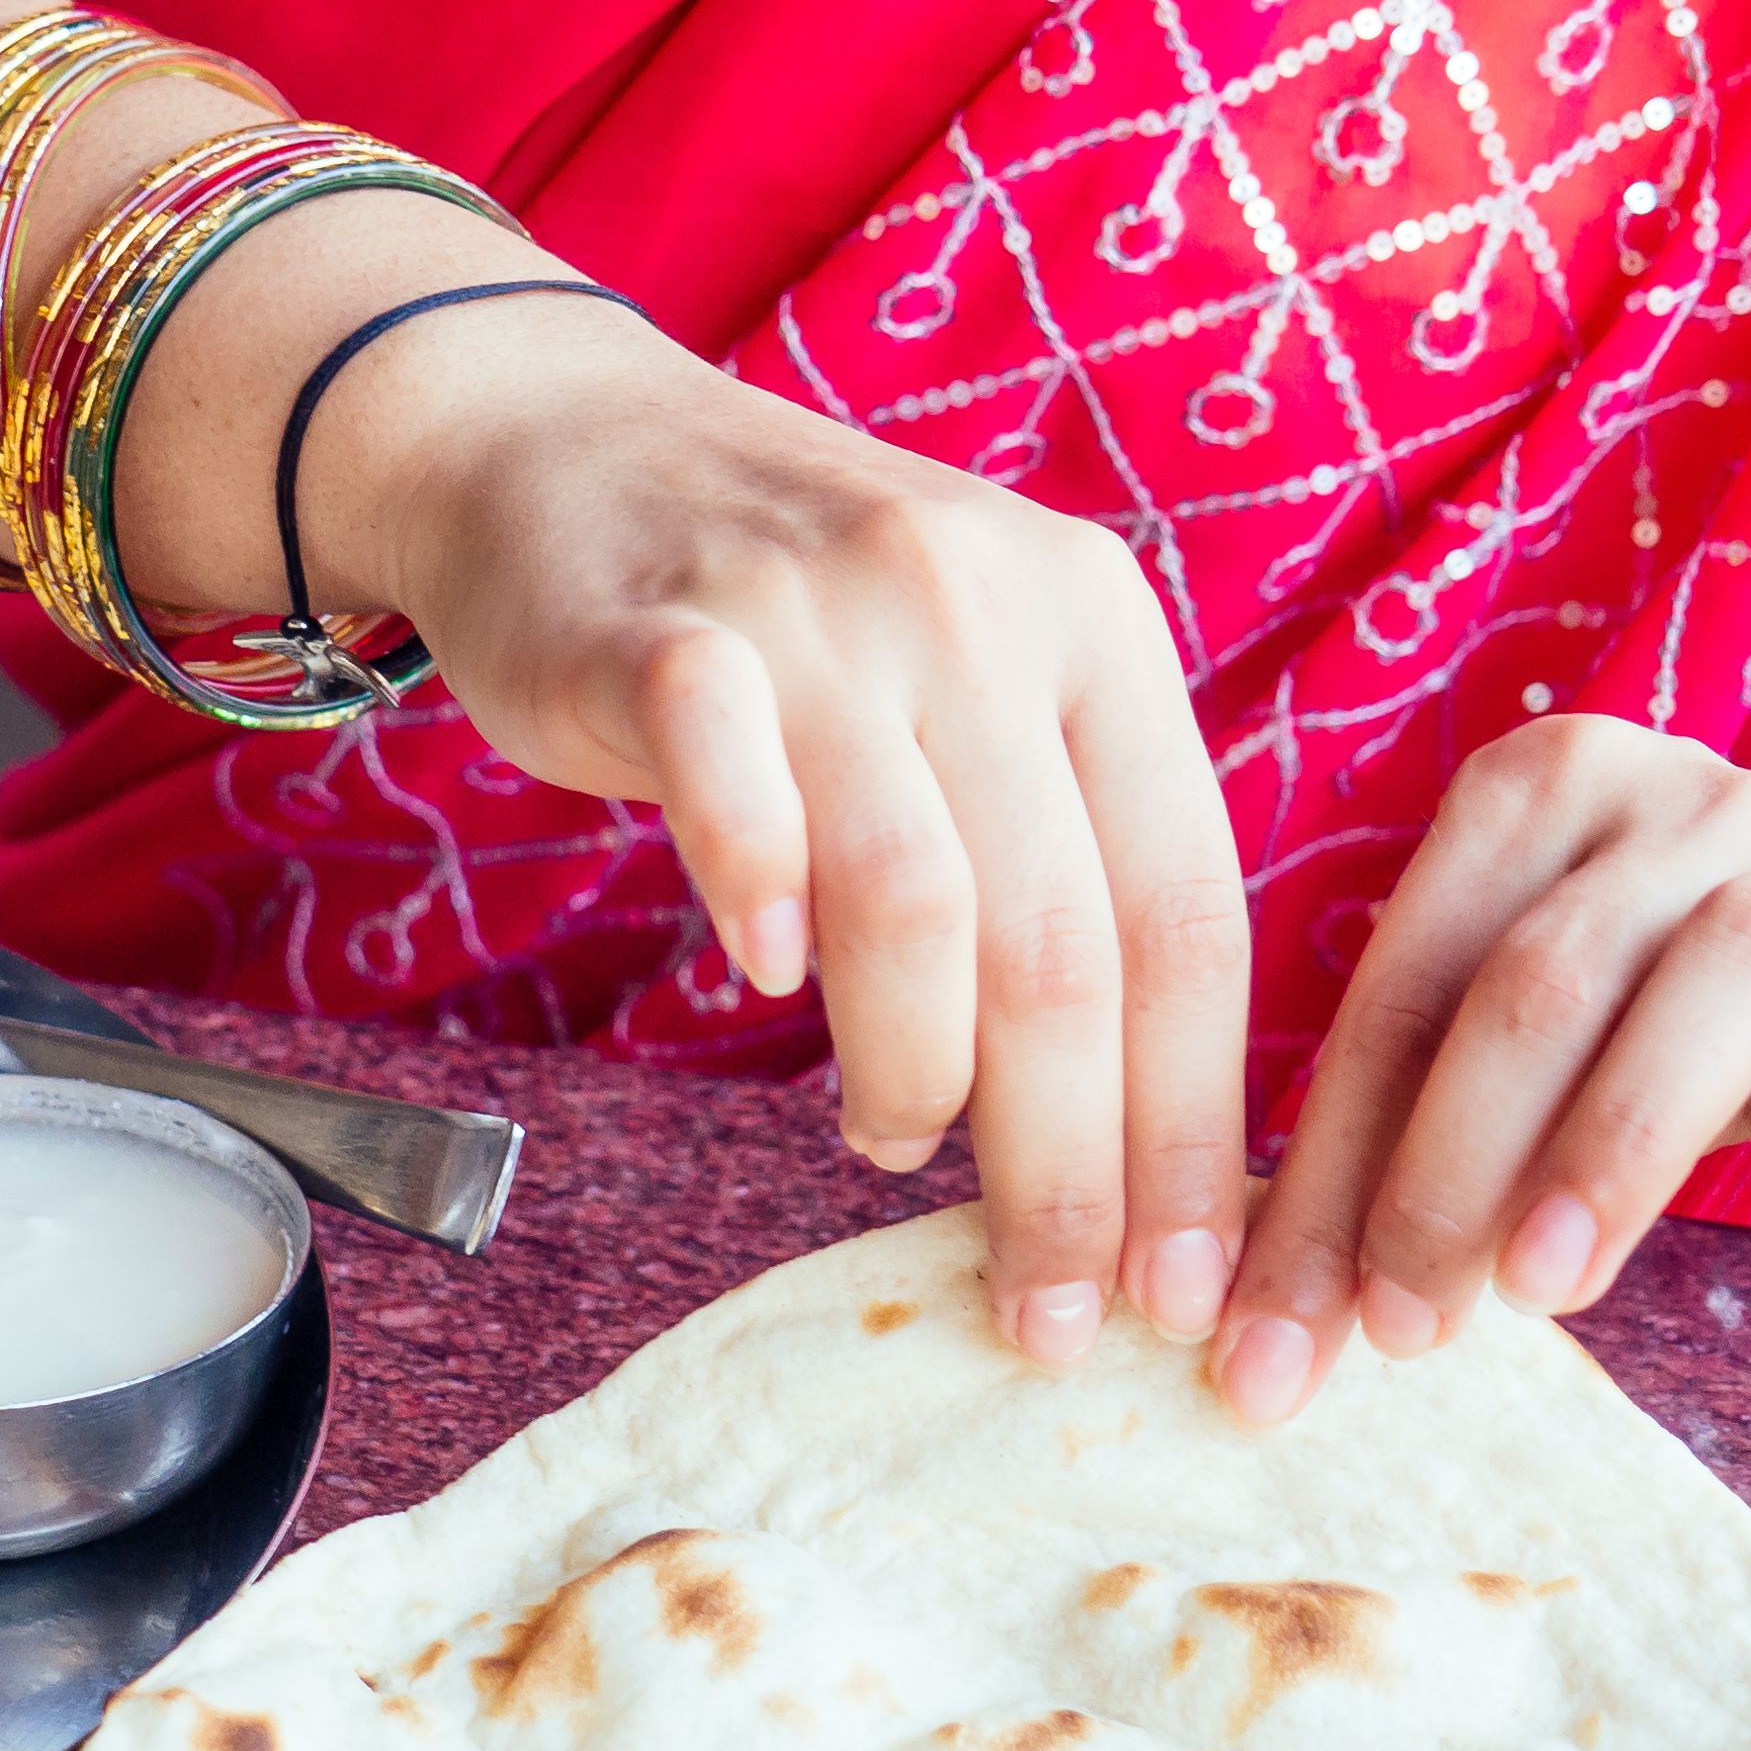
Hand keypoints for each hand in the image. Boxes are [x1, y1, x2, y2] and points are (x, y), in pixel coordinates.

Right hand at [315, 304, 1254, 1362]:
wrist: (558, 437)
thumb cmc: (789, 619)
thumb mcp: (973, 682)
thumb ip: (1051, 855)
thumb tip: (1122, 1130)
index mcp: (1098, 627)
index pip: (1186, 915)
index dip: (1192, 1123)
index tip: (1186, 1287)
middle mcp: (980, 605)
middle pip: (1062, 941)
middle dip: (1070, 1165)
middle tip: (1055, 1314)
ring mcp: (823, 612)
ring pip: (914, 897)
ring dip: (916, 1072)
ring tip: (888, 1147)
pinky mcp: (663, 634)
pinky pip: (733, 790)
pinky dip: (761, 902)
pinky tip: (768, 985)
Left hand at [1209, 715, 1750, 1421]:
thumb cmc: (1661, 1013)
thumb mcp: (1526, 1055)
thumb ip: (1411, 1144)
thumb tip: (1265, 1330)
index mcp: (1527, 801)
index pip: (1399, 999)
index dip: (1325, 1173)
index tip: (1264, 1337)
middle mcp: (1670, 802)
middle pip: (1533, 981)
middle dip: (1444, 1171)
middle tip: (1397, 1328)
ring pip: (1724, 969)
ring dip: (1622, 1134)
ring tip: (1546, 1284)